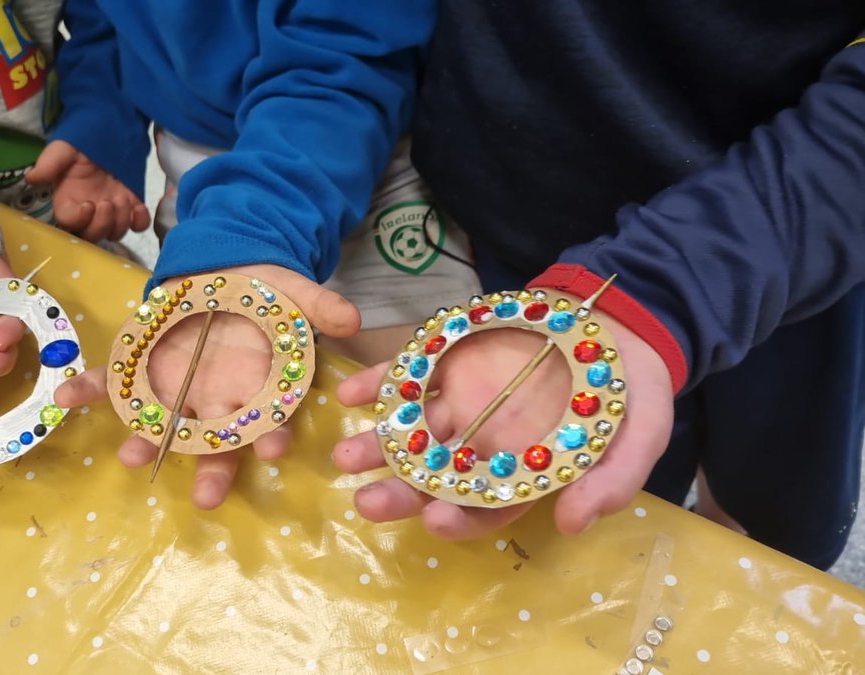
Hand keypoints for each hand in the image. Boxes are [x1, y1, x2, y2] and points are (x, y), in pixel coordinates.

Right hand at [26, 140, 149, 242]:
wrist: (108, 130)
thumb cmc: (81, 141)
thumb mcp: (63, 149)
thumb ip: (48, 163)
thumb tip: (31, 178)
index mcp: (68, 201)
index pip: (68, 223)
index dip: (78, 220)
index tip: (88, 205)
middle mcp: (88, 211)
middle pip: (92, 235)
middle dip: (102, 225)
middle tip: (109, 203)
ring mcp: (110, 211)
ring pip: (114, 233)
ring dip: (120, 222)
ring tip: (122, 199)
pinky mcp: (131, 206)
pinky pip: (137, 225)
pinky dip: (139, 221)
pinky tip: (138, 207)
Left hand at [55, 263, 360, 508]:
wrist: (225, 268)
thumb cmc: (265, 292)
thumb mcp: (296, 292)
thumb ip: (320, 306)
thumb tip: (352, 317)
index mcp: (256, 388)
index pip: (269, 421)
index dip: (272, 435)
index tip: (275, 451)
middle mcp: (215, 396)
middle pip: (215, 441)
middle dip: (212, 470)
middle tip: (207, 497)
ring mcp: (176, 385)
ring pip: (162, 421)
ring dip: (146, 440)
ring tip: (132, 458)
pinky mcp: (142, 363)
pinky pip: (113, 380)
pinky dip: (89, 389)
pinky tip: (66, 399)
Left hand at [333, 313, 674, 538]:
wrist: (619, 322)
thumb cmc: (630, 389)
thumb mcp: (640, 434)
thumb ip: (611, 481)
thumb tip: (571, 523)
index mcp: (526, 471)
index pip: (488, 508)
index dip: (461, 518)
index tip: (436, 520)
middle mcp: (487, 443)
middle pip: (438, 476)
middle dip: (400, 491)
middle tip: (366, 501)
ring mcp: (465, 401)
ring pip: (415, 429)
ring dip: (378, 443)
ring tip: (344, 455)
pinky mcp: (453, 361)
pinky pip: (411, 373)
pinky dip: (380, 382)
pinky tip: (350, 393)